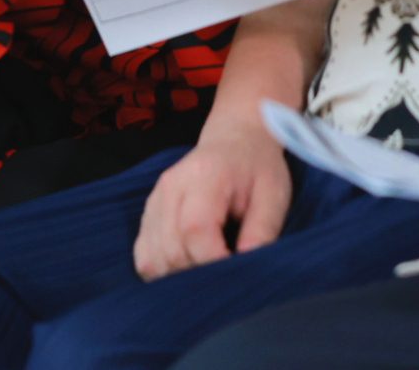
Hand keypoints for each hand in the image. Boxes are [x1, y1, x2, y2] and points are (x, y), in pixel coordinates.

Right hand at [133, 119, 293, 280]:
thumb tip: (247, 267)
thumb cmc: (256, 167)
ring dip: (181, 277)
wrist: (235, 140)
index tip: (237, 272)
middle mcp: (171, 187)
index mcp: (205, 175)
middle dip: (200, 274)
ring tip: (210, 271)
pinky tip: (189, 267)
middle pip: (172, 250)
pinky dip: (164, 272)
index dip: (213, 261)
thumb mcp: (274, 194)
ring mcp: (155, 201)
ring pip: (153, 259)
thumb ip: (263, 230)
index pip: (195, 229)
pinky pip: (144, 257)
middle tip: (228, 274)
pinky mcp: (148, 214)